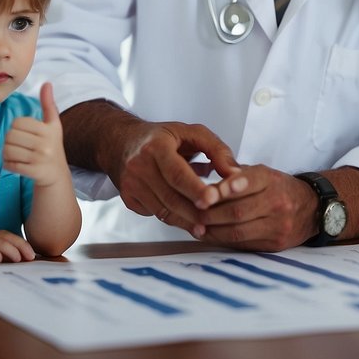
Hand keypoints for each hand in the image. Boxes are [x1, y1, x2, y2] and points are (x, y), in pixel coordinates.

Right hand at [0, 230, 36, 263]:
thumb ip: (9, 254)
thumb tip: (26, 261)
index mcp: (1, 236)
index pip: (17, 239)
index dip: (27, 247)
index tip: (34, 257)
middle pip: (12, 240)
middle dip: (23, 248)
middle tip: (30, 258)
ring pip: (2, 244)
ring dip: (11, 251)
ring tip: (18, 260)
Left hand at [4, 83, 70, 187]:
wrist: (57, 175)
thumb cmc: (52, 145)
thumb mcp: (53, 125)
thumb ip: (48, 104)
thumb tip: (47, 83)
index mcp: (49, 129)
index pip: (18, 122)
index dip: (17, 128)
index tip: (24, 134)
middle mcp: (46, 143)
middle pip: (10, 136)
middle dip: (10, 141)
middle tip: (17, 146)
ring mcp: (40, 158)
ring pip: (7, 150)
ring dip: (6, 153)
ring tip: (15, 154)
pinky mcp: (34, 172)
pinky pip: (9, 165)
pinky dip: (7, 164)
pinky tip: (14, 164)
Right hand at [115, 120, 240, 237]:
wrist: (123, 142)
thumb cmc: (163, 137)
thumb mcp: (191, 132)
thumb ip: (217, 149)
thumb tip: (235, 173)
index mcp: (155, 147)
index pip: (176, 173)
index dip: (195, 188)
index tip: (212, 199)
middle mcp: (139, 166)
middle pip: (170, 196)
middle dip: (194, 211)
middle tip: (215, 218)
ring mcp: (131, 184)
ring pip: (162, 210)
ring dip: (186, 220)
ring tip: (206, 226)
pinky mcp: (129, 198)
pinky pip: (155, 214)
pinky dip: (174, 220)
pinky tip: (189, 221)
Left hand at [193, 165, 317, 251]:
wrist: (312, 208)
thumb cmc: (279, 188)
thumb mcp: (262, 173)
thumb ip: (236, 175)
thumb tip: (208, 183)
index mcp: (271, 180)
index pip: (249, 181)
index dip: (227, 188)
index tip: (206, 193)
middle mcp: (277, 202)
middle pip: (238, 211)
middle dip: (211, 213)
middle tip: (192, 212)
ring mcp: (277, 225)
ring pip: (238, 231)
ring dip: (213, 230)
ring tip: (196, 226)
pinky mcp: (275, 244)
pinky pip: (243, 244)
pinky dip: (223, 241)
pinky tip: (210, 235)